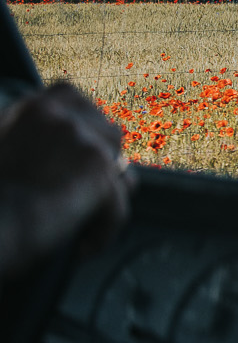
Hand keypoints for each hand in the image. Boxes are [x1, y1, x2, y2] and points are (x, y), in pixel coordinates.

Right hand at [0, 84, 132, 282]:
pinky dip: (104, 229)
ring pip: (120, 168)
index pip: (69, 95)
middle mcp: (57, 117)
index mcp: (30, 110)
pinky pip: (117, 204)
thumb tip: (62, 153)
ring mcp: (80, 140)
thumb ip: (27, 138)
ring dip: (109, 196)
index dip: (83, 123)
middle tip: (85, 196)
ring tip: (86, 222)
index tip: (81, 152)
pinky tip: (85, 247)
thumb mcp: (1, 151)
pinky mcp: (99, 170)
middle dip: (103, 164)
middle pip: (107, 132)